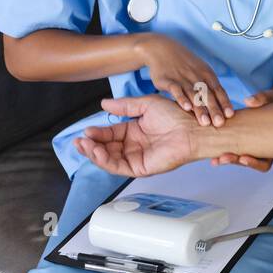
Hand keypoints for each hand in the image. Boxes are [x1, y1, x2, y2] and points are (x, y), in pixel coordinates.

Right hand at [74, 95, 199, 176]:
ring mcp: (137, 157)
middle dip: (90, 146)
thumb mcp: (146, 105)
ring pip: (109, 159)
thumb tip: (104, 104)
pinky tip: (98, 151)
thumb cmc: (177, 115)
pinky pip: (119, 167)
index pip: (110, 134)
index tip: (85, 130)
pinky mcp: (141, 167)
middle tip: (79, 141)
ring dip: (94, 153)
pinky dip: (105, 161)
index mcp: (135, 131)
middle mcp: (134, 145)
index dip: (97, 133)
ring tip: (85, 145)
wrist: (193, 127)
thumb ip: (124, 106)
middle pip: (106, 148)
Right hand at [137, 34, 234, 127]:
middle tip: (220, 124)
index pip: (219, 90)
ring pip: (193, 94)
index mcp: (207, 74)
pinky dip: (181, 98)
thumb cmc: (185, 64)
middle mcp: (197, 76)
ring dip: (200, 109)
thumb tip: (222, 107)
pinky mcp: (168, 80)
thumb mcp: (200, 71)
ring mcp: (182, 78)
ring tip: (205, 122)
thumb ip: (210, 88)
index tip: (230, 115)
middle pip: (208, 95)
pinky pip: (176, 90)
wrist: (162, 49)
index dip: (224, 102)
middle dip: (215, 109)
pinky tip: (186, 108)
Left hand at [210, 88, 272, 171]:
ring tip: (215, 159)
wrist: (271, 102)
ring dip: (225, 158)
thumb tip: (250, 101)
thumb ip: (262, 100)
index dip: (254, 163)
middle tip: (223, 158)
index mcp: (272, 147)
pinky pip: (229, 148)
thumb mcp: (271, 99)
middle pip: (247, 163)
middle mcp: (260, 151)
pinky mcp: (238, 141)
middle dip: (235, 161)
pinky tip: (210, 151)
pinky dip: (219, 150)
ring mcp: (248, 147)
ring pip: (236, 158)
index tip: (244, 158)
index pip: (264, 164)